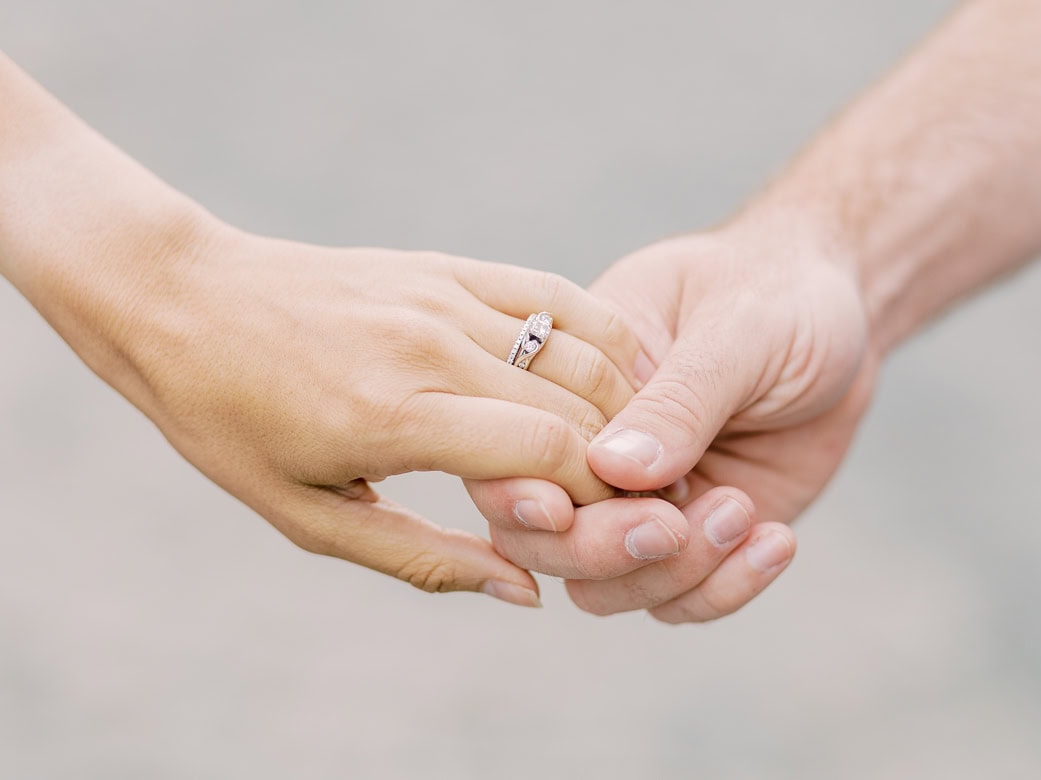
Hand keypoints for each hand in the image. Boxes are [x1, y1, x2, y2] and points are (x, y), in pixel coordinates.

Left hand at [97, 223, 651, 605]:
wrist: (186, 301)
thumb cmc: (234, 422)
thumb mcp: (309, 518)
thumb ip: (424, 560)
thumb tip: (527, 589)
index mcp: (394, 418)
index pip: (548, 456)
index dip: (604, 500)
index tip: (625, 528)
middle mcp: (430, 347)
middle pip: (580, 408)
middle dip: (630, 463)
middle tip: (652, 501)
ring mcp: (443, 296)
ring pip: (580, 350)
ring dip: (629, 405)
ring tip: (645, 450)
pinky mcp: (447, 266)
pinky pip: (554, 295)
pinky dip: (605, 336)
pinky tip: (628, 372)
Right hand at [468, 225, 874, 620]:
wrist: (843, 314)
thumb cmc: (776, 293)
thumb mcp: (734, 327)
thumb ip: (677, 399)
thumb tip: (609, 468)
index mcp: (567, 379)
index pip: (510, 450)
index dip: (519, 492)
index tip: (573, 504)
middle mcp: (588, 450)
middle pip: (542, 539)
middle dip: (600, 550)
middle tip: (675, 524)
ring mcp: (639, 502)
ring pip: (604, 587)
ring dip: (672, 572)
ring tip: (745, 511)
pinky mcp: (694, 538)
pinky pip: (681, 599)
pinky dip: (724, 588)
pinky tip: (776, 540)